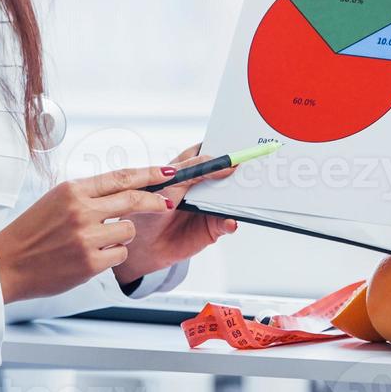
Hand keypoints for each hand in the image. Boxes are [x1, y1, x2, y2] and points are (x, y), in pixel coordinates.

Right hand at [0, 165, 174, 303]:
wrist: (7, 263)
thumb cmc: (31, 232)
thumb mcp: (56, 200)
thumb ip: (87, 194)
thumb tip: (123, 188)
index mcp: (72, 190)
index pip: (120, 176)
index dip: (148, 173)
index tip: (167, 172)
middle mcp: (80, 210)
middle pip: (132, 199)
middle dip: (155, 200)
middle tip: (167, 202)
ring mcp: (86, 237)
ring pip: (128, 230)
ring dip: (121, 234)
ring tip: (97, 240)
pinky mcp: (89, 262)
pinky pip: (120, 253)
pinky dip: (112, 254)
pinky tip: (92, 256)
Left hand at [116, 144, 238, 285]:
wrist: (140, 245)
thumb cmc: (148, 209)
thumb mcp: (170, 183)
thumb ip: (196, 171)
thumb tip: (223, 165)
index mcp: (189, 169)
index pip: (210, 153)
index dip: (224, 149)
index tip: (238, 147)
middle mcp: (202, 187)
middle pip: (227, 175)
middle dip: (239, 172)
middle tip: (250, 168)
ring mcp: (209, 207)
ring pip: (230, 199)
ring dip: (239, 198)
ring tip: (246, 194)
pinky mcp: (213, 227)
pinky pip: (227, 223)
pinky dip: (230, 222)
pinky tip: (230, 221)